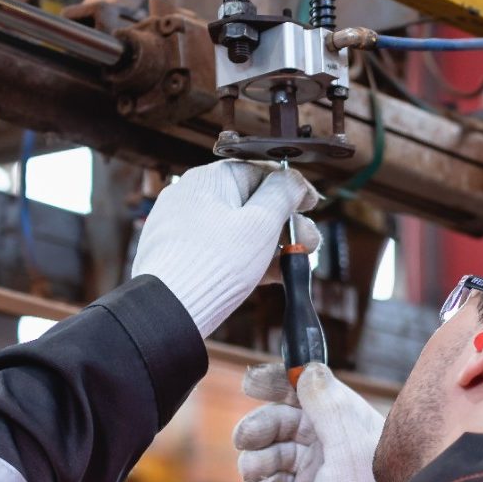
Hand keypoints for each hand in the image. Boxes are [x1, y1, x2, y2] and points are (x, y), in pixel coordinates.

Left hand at [128, 161, 318, 339]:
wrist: (170, 310)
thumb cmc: (213, 263)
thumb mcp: (261, 223)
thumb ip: (283, 194)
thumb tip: (294, 180)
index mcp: (209, 179)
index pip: (259, 171)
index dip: (291, 187)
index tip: (312, 204)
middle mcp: (193, 198)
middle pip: (252, 203)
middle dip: (287, 224)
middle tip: (309, 242)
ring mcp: (185, 227)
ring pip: (240, 229)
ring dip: (272, 245)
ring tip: (294, 264)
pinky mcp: (183, 255)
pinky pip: (224, 249)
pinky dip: (249, 259)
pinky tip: (274, 276)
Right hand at [234, 362, 386, 481]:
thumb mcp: (350, 442)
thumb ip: (328, 403)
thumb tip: (307, 369)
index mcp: (343, 421)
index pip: (304, 391)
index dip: (277, 383)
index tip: (250, 383)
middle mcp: (327, 443)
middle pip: (280, 423)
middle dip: (259, 428)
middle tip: (245, 439)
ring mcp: (313, 471)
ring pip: (270, 453)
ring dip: (256, 458)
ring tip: (255, 470)